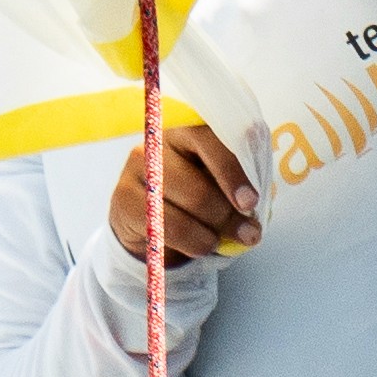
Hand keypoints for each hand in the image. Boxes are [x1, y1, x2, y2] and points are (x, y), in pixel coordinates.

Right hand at [112, 114, 259, 270]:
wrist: (151, 222)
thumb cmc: (196, 197)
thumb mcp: (218, 183)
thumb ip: (236, 184)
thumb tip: (254, 209)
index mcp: (189, 130)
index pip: (212, 141)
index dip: (233, 173)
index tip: (250, 203)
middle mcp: (160, 143)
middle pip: (198, 186)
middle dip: (227, 216)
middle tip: (248, 234)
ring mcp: (137, 169)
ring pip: (182, 209)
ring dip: (210, 234)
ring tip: (219, 242)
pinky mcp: (122, 197)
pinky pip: (163, 227)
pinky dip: (190, 242)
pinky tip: (199, 246)